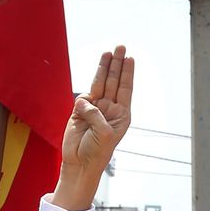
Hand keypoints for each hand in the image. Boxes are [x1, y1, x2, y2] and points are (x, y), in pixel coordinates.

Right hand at [59, 46, 133, 186]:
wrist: (80, 164)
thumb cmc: (97, 152)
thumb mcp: (104, 133)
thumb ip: (96, 114)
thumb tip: (84, 99)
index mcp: (121, 115)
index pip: (125, 88)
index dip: (127, 73)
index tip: (130, 58)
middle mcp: (109, 109)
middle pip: (114, 81)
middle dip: (117, 64)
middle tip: (121, 47)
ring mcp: (95, 109)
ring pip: (100, 83)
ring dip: (104, 68)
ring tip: (109, 52)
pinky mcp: (80, 111)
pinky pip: (84, 96)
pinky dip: (86, 92)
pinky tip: (90, 91)